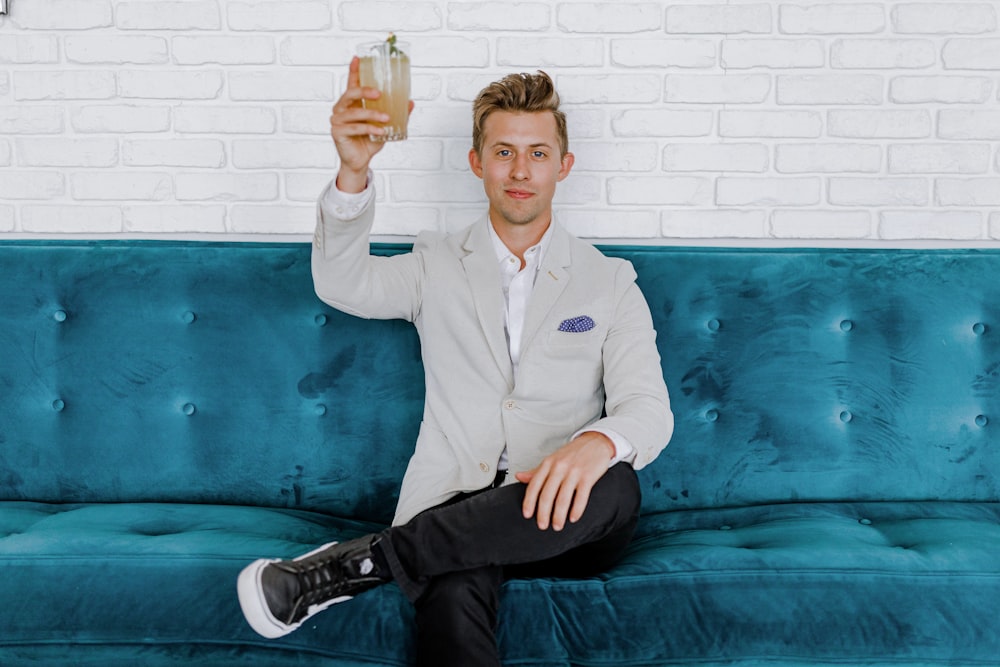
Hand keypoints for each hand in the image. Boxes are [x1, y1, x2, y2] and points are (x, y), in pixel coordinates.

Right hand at [329, 56, 414, 191]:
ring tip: (387, 118)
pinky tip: (381, 132)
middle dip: (364, 91)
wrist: (360, 161)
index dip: (354, 71)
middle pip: (350, 94)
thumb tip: (410, 102)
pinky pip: (355, 128)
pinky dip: (370, 129)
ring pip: (355, 113)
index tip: (357, 58)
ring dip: (372, 114)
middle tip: (379, 93)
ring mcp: (337, 120)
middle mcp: (341, 109)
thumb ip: (396, 114)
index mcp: (351, 103)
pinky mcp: (338, 133)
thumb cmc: (369, 141)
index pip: (351, 84)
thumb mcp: (385, 126)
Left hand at [515, 432, 614, 530]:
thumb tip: (519, 477)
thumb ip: (536, 471)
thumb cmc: (572, 453)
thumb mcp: (552, 459)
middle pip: (547, 495)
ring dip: (559, 516)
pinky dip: (576, 510)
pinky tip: (574, 518)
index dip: (529, 502)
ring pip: (563, 499)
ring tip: (557, 526)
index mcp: (548, 463)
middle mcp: (559, 467)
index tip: (527, 515)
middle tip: (542, 526)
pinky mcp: (588, 476)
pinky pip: (581, 497)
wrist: (595, 442)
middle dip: (543, 514)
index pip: (534, 485)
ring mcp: (574, 472)